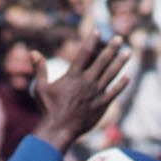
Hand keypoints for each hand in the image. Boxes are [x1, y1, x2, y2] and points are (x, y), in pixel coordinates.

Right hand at [31, 34, 129, 153]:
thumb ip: (40, 69)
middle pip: (102, 60)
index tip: (97, 31)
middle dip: (112, 48)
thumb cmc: (48, 109)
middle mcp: (87, 82)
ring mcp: (96, 93)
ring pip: (111, 74)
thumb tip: (33, 52)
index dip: (91, 40)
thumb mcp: (40, 87)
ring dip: (120, 62)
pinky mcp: (101, 105)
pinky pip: (114, 92)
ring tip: (128, 53)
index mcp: (73, 76)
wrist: (59, 129)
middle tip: (120, 39)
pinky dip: (121, 84)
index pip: (84, 53)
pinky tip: (128, 76)